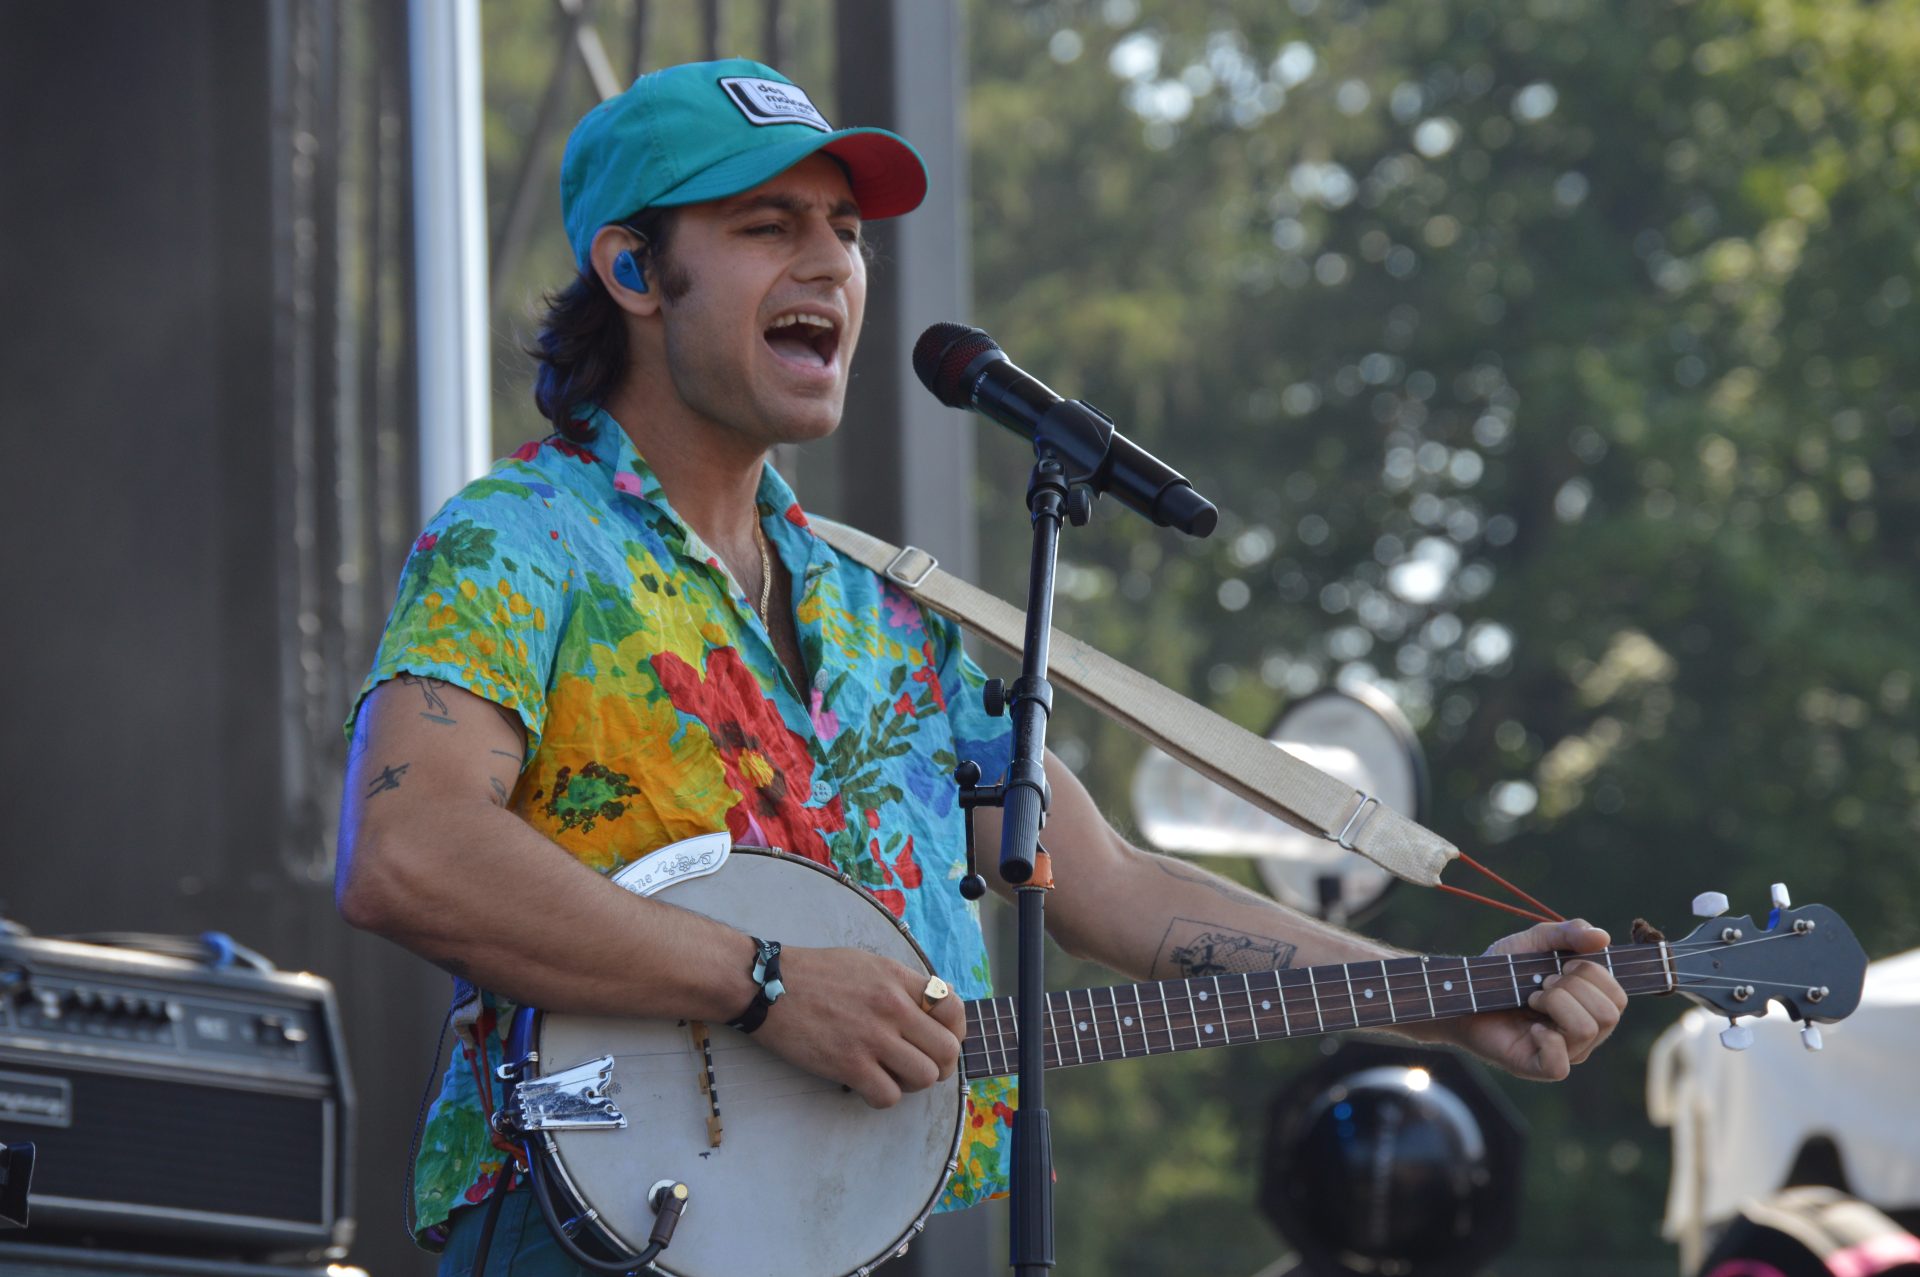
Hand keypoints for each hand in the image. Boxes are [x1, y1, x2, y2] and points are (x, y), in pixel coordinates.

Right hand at [754, 946, 964, 1107]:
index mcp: (897, 979)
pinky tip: (868, 1084)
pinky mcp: (848, 1064)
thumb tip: (933, 1003)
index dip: (955, 1031)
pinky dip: (883, 1096)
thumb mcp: (867, 963)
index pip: (953, 1009)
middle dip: (939, 1065)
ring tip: (892, 1074)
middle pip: (946, 1051)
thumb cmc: (814, 974)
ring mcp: (872, 1037)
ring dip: (912, 1083)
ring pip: (924, 1078)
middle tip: (919, 1064)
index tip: (939, 1038)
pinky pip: (888, 1096)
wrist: (767, 986)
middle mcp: (892, 1007)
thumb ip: (901, 984)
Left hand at [1443, 919, 1626, 1080]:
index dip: (1592, 973)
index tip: (1561, 965)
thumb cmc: (1503, 971)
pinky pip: (1560, 1065)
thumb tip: (1602, 938)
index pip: (1618, 997)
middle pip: (1609, 1014)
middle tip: (1542, 983)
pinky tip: (1529, 1027)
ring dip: (1555, 1003)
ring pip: (1587, 1031)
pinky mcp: (1538, 1068)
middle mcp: (1586, 1033)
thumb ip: (1570, 932)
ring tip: (1531, 998)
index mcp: (1591, 1006)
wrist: (1465, 991)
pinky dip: (1546, 1040)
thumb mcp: (1535, 941)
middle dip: (1572, 988)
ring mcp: (1565, 1053)